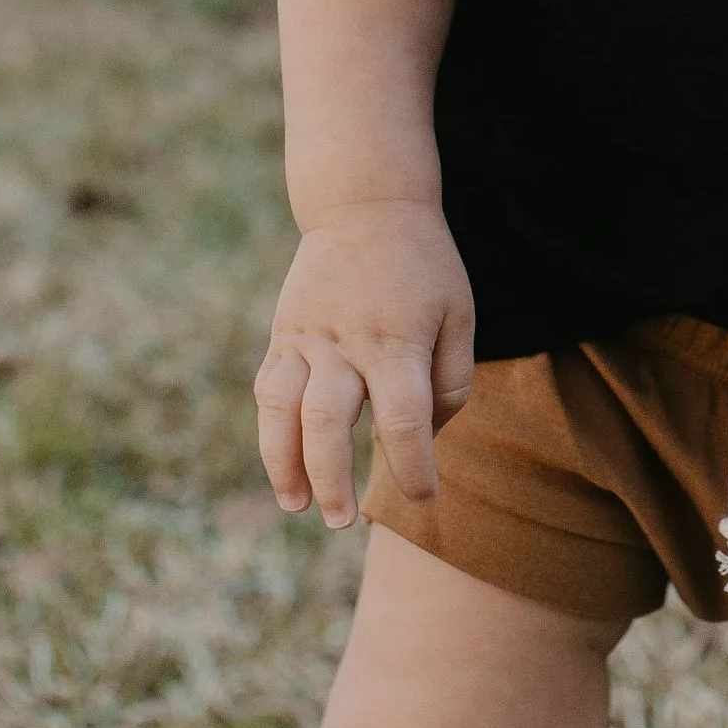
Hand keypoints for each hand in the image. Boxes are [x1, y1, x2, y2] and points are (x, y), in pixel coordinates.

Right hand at [253, 202, 475, 528]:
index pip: (403, 419)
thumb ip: (449, 382)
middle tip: (342, 523)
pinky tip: (283, 470)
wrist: (366, 204)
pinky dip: (271, 435)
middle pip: (328, 422)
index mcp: (397, 339)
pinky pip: (268, 392)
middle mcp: (345, 341)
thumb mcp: (459, 315)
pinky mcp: (283, 335)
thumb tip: (423, 439)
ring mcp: (306, 337)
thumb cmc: (424, 268)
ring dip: (285, 465)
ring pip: (283, 410)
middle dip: (334, 479)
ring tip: (298, 507)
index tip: (424, 496)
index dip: (413, 466)